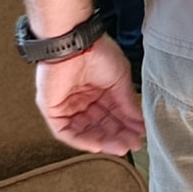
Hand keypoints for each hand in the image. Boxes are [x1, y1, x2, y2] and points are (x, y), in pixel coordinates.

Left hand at [34, 37, 145, 154]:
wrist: (75, 44)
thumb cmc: (98, 53)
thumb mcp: (120, 80)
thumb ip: (127, 103)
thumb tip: (139, 122)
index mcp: (97, 89)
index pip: (112, 113)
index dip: (126, 126)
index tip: (140, 135)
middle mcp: (81, 98)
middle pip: (99, 124)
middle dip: (117, 135)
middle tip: (132, 144)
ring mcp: (66, 105)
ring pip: (84, 130)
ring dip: (103, 141)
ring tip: (120, 147)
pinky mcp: (52, 110)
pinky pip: (66, 131)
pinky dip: (82, 140)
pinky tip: (99, 145)